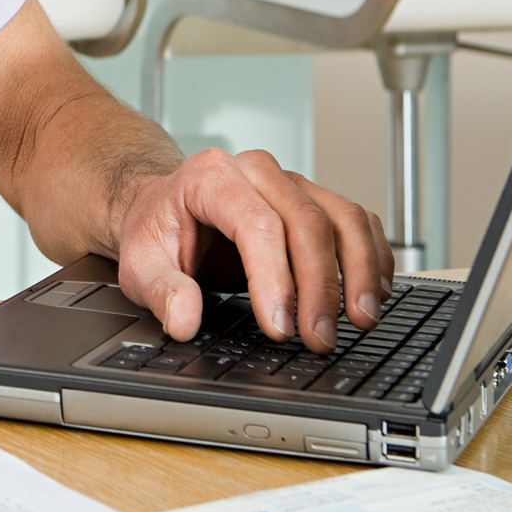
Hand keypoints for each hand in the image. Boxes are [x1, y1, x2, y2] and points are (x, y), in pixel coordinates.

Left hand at [115, 148, 392, 353]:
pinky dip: (373, 258)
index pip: (256, 225)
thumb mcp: (138, 263)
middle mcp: (257, 172)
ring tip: (360, 321)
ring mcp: (291, 183)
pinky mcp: (316, 200)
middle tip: (318, 338)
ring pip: (343, 218)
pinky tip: (373, 294)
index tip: (280, 327)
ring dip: (359, 273)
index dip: (275, 279)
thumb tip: (184, 319)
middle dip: (320, 288)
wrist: (165, 208)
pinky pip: (359, 221)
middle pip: (307, 223)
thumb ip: (160, 291)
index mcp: (210, 177)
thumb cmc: (156, 231)